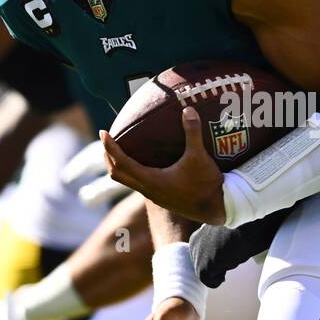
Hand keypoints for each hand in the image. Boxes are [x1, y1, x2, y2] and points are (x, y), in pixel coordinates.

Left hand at [101, 107, 224, 223]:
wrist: (216, 209)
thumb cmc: (206, 184)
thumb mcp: (200, 156)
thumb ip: (193, 132)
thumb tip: (188, 109)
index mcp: (151, 180)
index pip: (122, 162)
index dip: (110, 147)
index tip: (103, 132)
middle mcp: (148, 189)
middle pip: (117, 173)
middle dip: (108, 156)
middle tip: (107, 140)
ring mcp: (154, 195)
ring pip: (126, 181)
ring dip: (119, 165)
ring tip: (119, 150)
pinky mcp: (161, 197)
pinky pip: (138, 183)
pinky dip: (132, 171)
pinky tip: (143, 162)